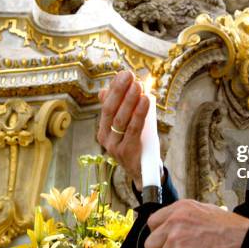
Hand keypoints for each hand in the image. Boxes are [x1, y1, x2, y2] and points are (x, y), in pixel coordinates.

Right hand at [97, 70, 149, 189]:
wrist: (145, 173)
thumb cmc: (138, 145)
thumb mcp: (127, 127)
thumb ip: (120, 110)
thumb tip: (104, 90)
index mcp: (103, 130)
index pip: (105, 105)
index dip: (114, 88)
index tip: (123, 73)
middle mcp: (104, 138)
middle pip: (110, 110)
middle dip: (119, 90)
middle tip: (128, 74)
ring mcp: (114, 147)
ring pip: (120, 119)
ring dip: (130, 99)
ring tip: (138, 85)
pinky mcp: (126, 152)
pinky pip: (133, 128)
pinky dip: (139, 113)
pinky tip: (145, 100)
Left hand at [144, 199, 248, 247]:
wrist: (246, 244)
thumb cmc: (233, 231)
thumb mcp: (206, 213)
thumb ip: (185, 219)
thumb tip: (173, 231)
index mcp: (181, 208)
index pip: (153, 222)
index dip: (161, 237)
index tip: (169, 244)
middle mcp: (175, 221)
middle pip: (151, 244)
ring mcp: (175, 240)